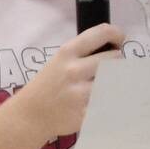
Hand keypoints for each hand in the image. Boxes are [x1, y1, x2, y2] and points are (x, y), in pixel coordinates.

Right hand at [10, 24, 123, 146]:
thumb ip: (83, 53)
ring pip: (115, 80)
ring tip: (106, 84)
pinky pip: (110, 101)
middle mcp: (75, 70)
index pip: (102, 33)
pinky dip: (109, 100)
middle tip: (110, 67)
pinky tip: (101, 101)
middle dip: (116, 61)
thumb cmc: (47, 85)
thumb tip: (114, 46)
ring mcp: (81, 93)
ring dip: (114, 81)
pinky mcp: (87, 113)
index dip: (117, 34)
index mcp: (67, 53)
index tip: (119, 40)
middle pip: (114, 58)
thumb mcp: (59, 61)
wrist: (30, 115)